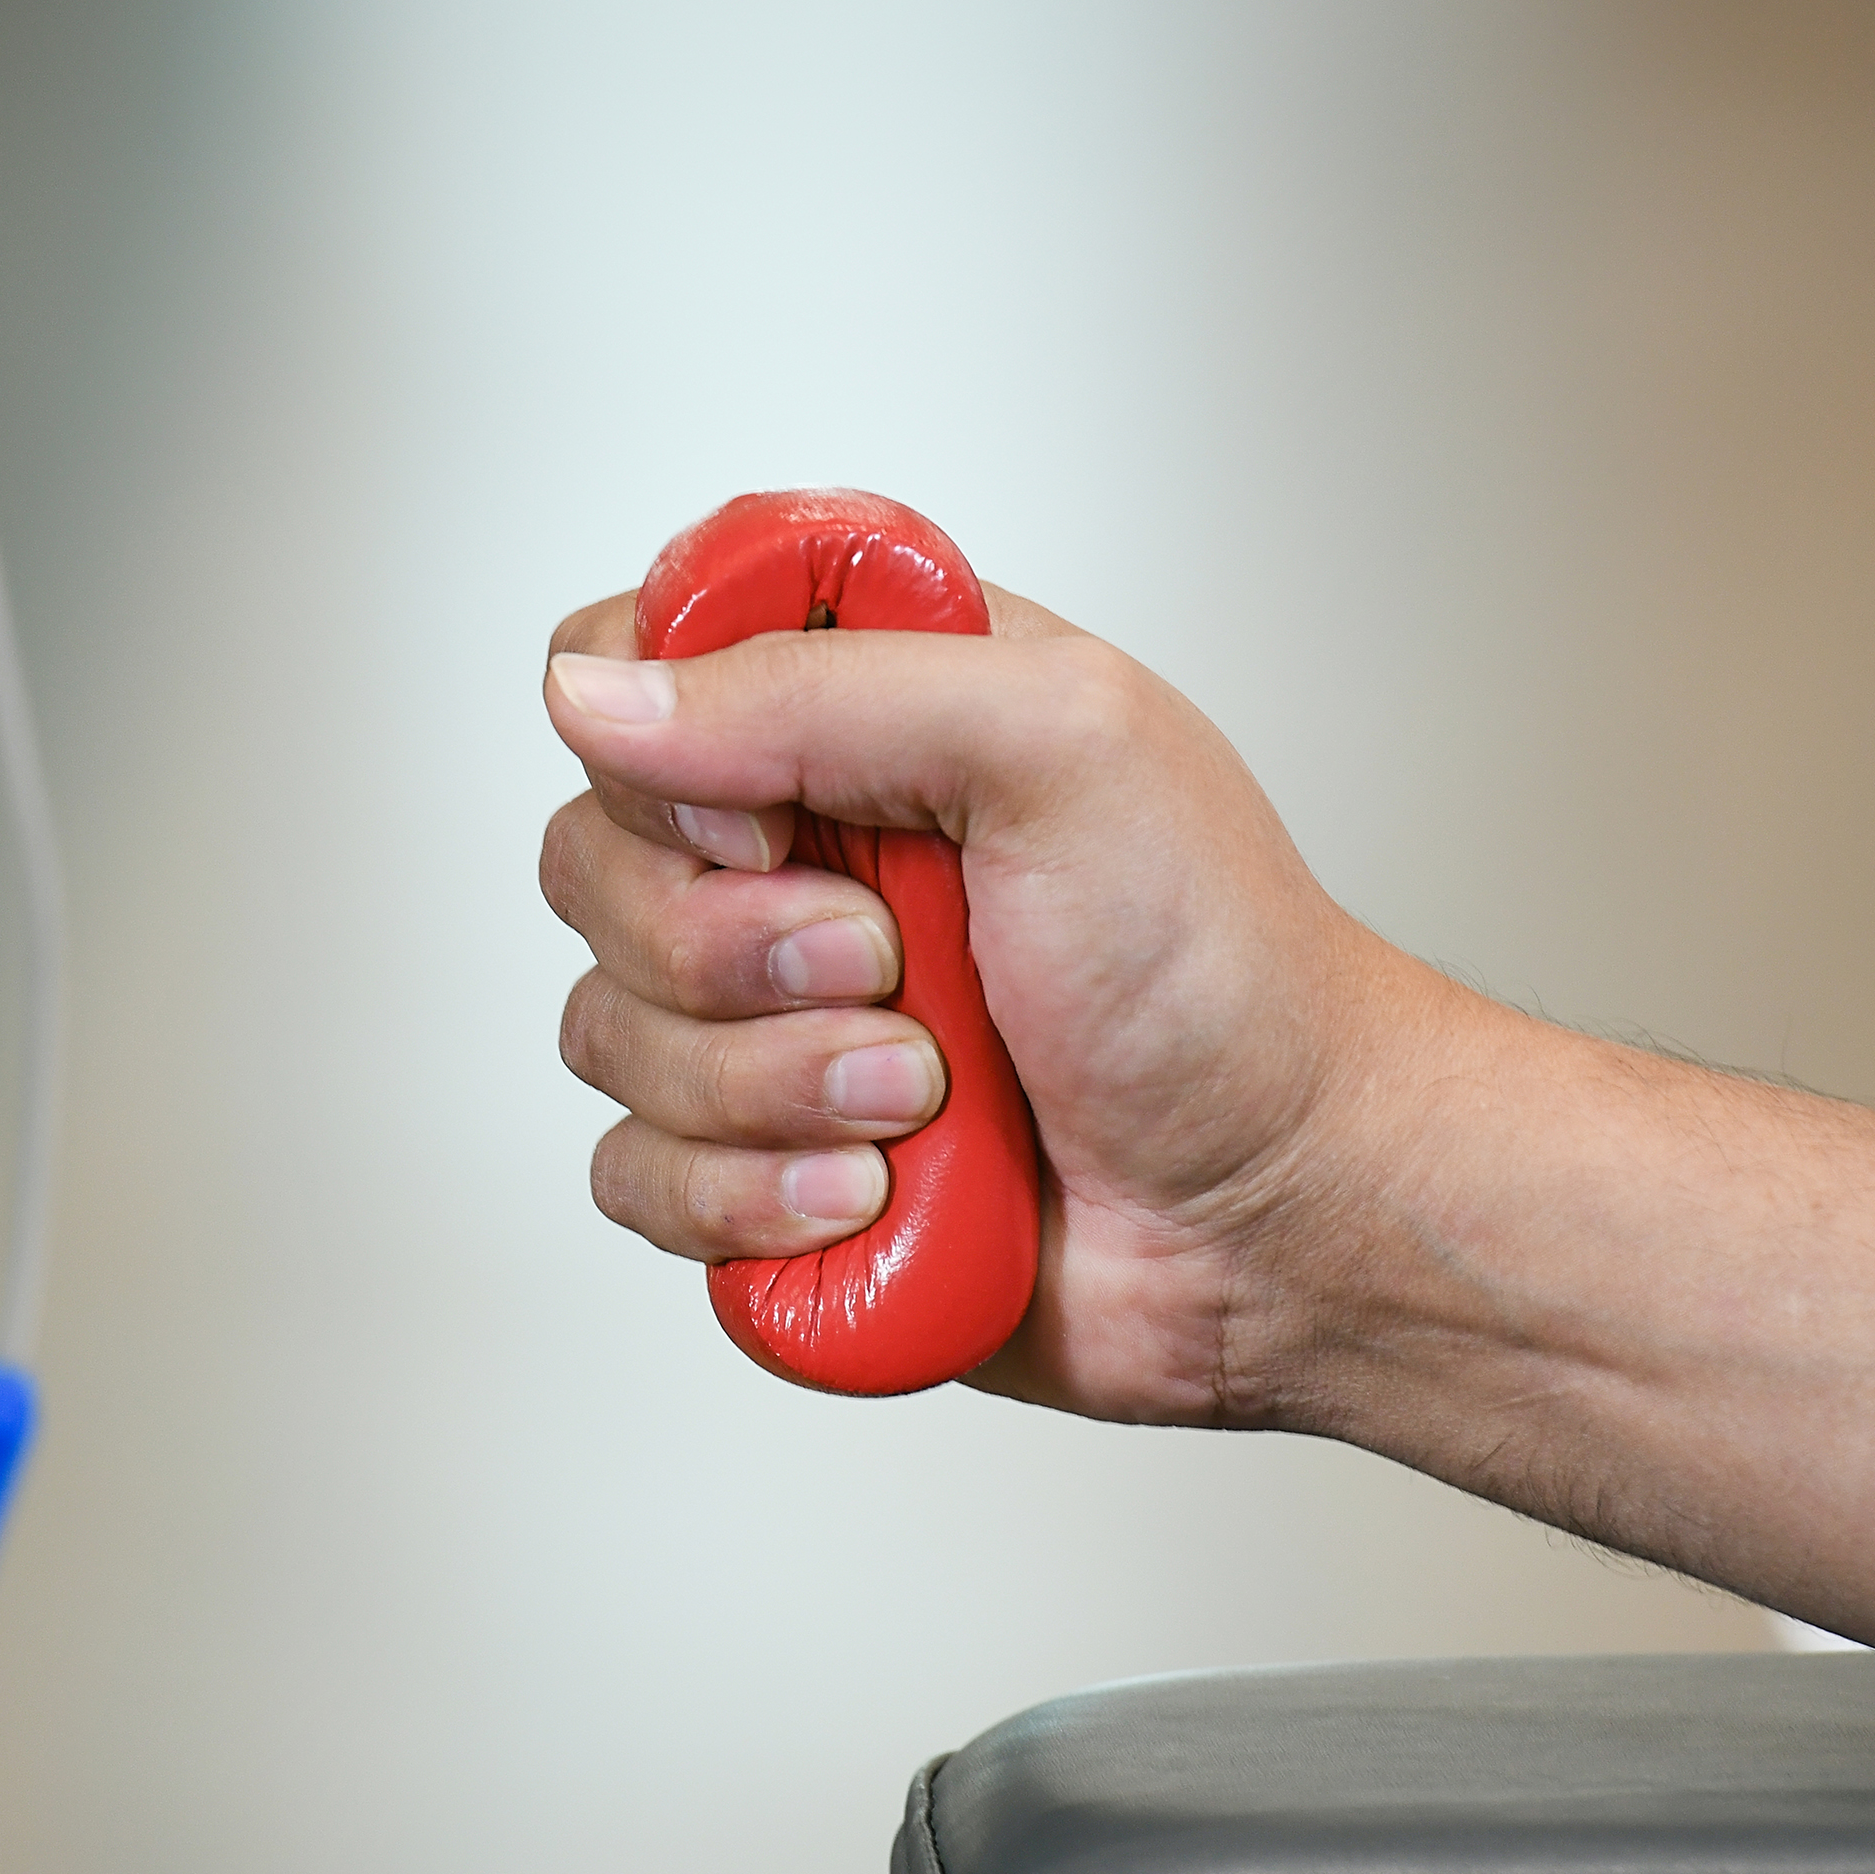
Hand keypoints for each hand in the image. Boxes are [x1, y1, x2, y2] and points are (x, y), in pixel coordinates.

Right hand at [540, 590, 1453, 1426]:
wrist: (1283, 1213)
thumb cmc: (1225, 973)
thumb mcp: (1061, 746)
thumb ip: (820, 688)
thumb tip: (597, 695)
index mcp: (866, 710)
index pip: (636, 659)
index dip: (663, 748)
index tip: (773, 816)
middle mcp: (801, 850)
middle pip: (591, 861)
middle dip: (733, 946)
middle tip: (888, 965)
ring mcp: (773, 1013)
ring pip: (606, 1032)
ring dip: (768, 1083)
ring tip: (923, 1095)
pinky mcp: (763, 1159)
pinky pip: (635, 1176)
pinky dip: (749, 1196)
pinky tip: (872, 1191)